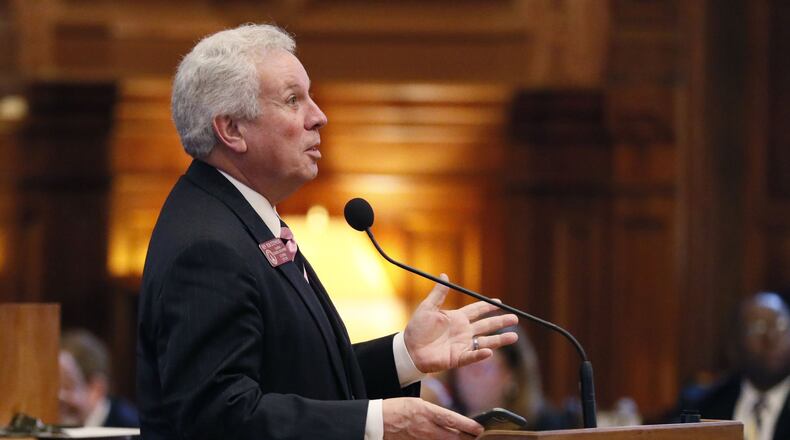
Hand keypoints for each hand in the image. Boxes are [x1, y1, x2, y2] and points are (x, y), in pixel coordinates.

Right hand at [382, 397, 482, 439]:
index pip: (454, 420)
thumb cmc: (397, 409)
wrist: (378, 422)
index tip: (480, 428)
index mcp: (428, 412)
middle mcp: (427, 427)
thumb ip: (434, 413)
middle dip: (468, 438)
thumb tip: (448, 420)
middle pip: (454, 437)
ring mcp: (422, 439)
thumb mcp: (417, 404)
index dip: (469, 426)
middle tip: (477, 436)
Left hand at [404, 274, 518, 372]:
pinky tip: (489, 351)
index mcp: (457, 318)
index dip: (488, 307)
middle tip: (515, 318)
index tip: (499, 303)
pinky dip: (480, 354)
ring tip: (514, 337)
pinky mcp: (458, 358)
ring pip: (485, 341)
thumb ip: (438, 294)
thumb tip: (444, 275)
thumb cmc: (417, 329)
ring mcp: (462, 345)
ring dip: (499, 339)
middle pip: (486, 325)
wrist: (408, 349)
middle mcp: (463, 332)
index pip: (477, 311)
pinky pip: (472, 356)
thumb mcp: (427, 308)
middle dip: (500, 322)